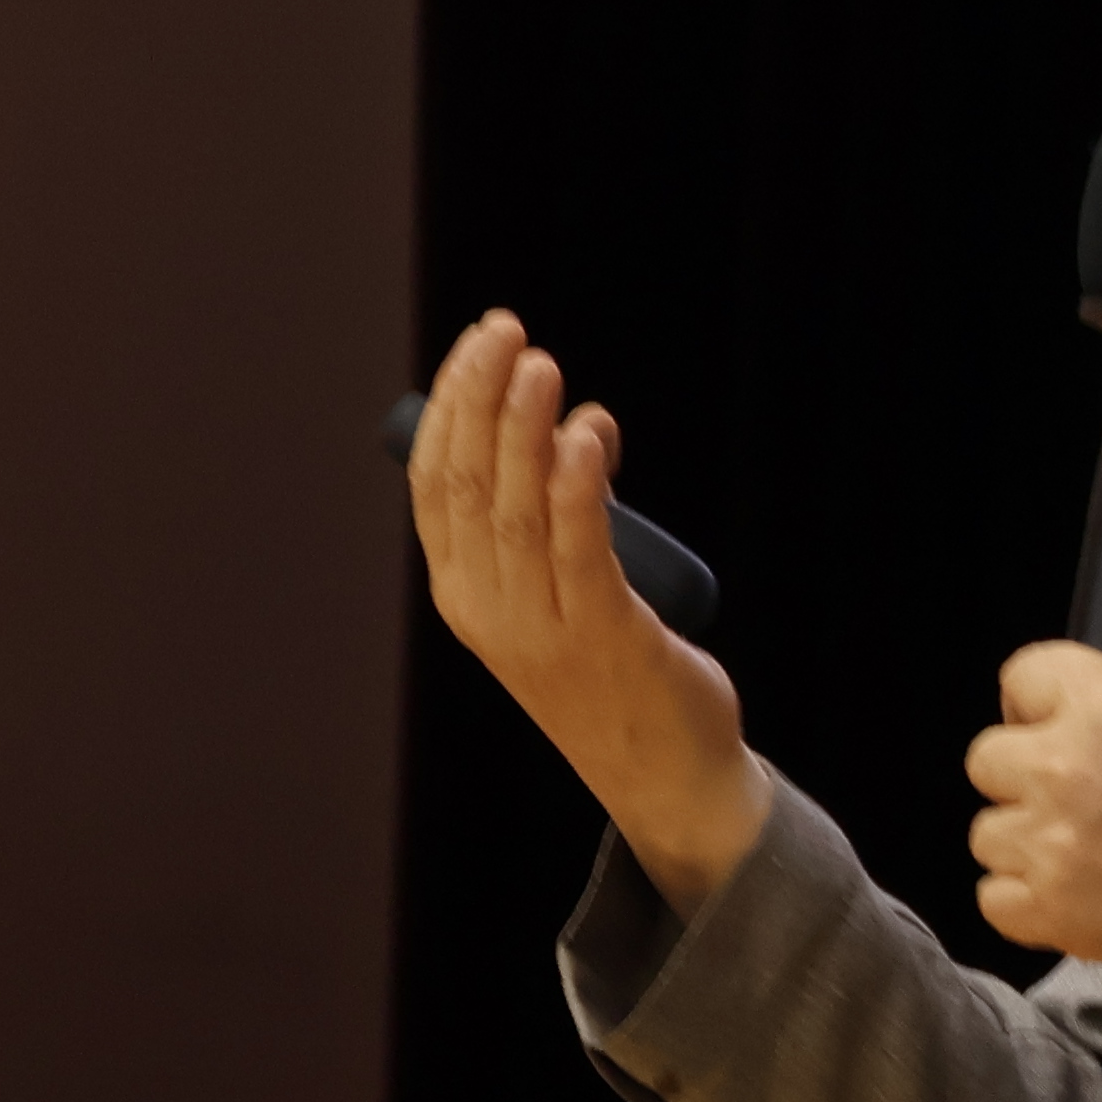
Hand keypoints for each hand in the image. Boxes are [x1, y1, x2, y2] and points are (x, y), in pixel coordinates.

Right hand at [407, 312, 772, 912]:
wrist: (666, 772)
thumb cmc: (613, 665)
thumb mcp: (560, 587)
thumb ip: (554, 514)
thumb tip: (572, 425)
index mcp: (465, 595)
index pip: (436, 486)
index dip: (450, 408)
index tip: (477, 342)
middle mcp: (490, 610)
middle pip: (468, 487)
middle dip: (480, 399)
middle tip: (503, 329)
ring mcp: (542, 628)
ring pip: (518, 511)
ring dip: (525, 429)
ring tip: (541, 365)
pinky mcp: (604, 636)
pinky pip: (580, 551)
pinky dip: (579, 488)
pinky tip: (587, 437)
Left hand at [964, 642, 1101, 967]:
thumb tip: (1082, 730)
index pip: (1022, 676)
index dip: (1037, 703)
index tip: (1052, 724)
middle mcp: (1066, 765)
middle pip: (987, 758)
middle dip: (1024, 777)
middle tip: (1070, 799)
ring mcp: (1050, 841)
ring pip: (987, 833)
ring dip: (1025, 844)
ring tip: (1079, 857)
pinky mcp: (1049, 908)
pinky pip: (994, 898)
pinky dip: (1026, 902)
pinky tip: (1071, 898)